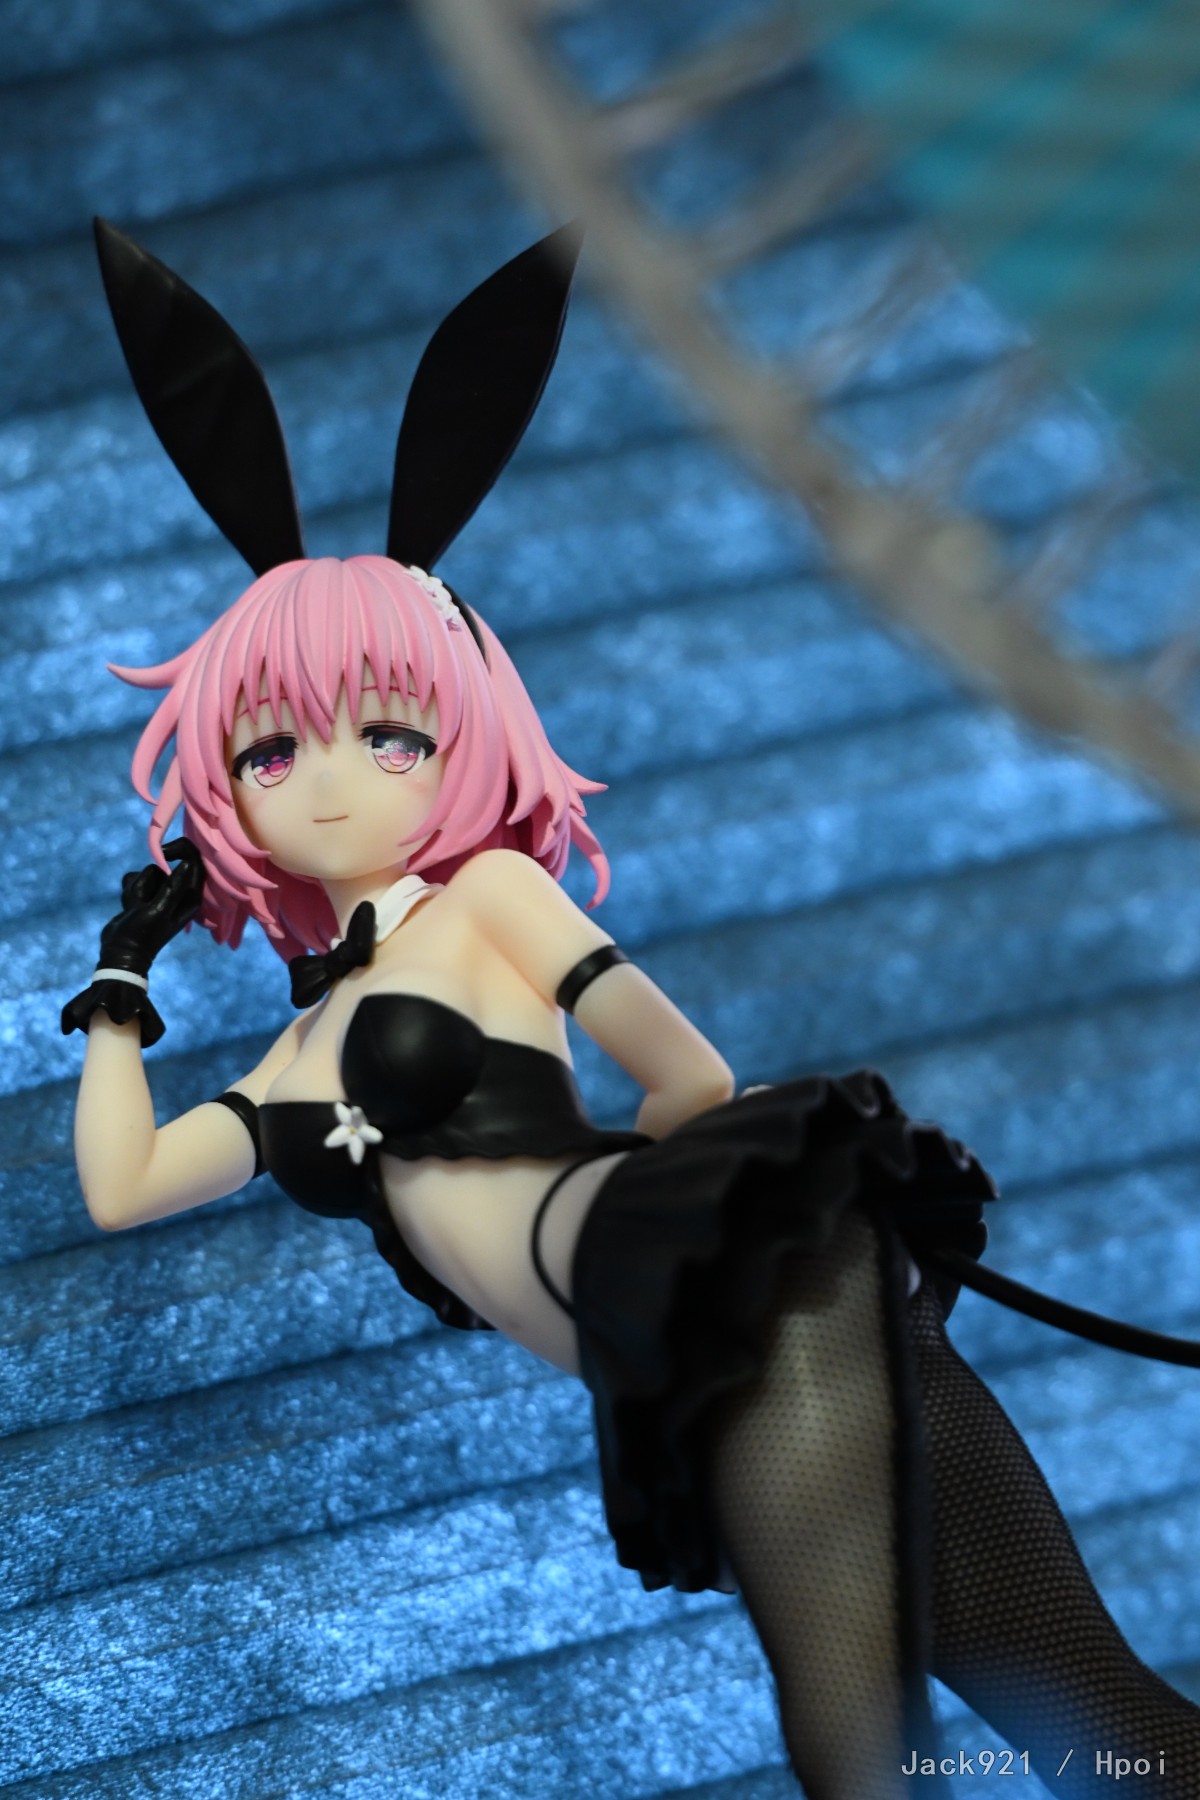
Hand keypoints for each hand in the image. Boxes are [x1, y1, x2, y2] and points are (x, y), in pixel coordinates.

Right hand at [62, 839, 205, 1045]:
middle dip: (151, 876)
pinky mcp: (145, 894)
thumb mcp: (159, 910)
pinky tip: (130, 906)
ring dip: (138, 886)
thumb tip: (188, 863)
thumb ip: (173, 887)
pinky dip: (130, 890)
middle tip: (143, 897)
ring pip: (149, 871)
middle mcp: (179, 893)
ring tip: (136, 906)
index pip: (195, 861)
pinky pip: (136, 878)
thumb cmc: (142, 934)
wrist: (119, 952)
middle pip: (169, 862)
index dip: (181, 849)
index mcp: (191, 897)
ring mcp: (161, 893)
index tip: (163, 852)